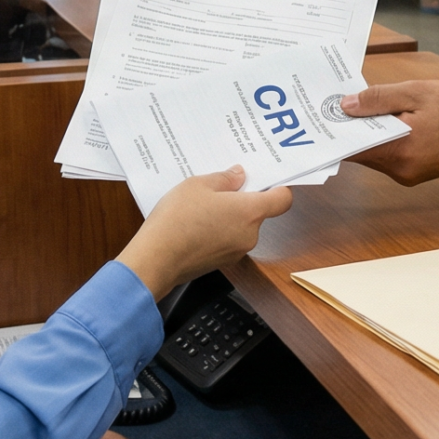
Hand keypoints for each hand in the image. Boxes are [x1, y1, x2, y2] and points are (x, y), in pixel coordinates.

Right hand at [116, 167, 293, 298]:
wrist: (156, 259)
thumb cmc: (177, 221)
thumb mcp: (198, 185)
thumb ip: (224, 179)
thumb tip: (238, 176)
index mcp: (250, 212)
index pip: (282, 200)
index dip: (278, 188)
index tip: (267, 180)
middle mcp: (249, 235)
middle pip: (258, 212)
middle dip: (241, 200)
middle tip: (219, 188)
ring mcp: (236, 251)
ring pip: (240, 227)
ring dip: (227, 216)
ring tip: (201, 206)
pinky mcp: (222, 262)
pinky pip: (227, 240)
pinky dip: (217, 231)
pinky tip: (195, 224)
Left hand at [339, 78, 438, 185]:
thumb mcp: (417, 92)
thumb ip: (379, 99)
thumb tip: (346, 106)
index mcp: (400, 150)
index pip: (354, 148)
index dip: (335, 133)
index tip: (319, 118)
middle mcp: (401, 170)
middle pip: (361, 152)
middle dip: (349, 130)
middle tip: (333, 107)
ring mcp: (407, 175)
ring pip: (373, 155)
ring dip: (365, 135)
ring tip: (357, 109)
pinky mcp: (413, 174)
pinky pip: (387, 157)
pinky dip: (380, 141)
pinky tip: (381, 121)